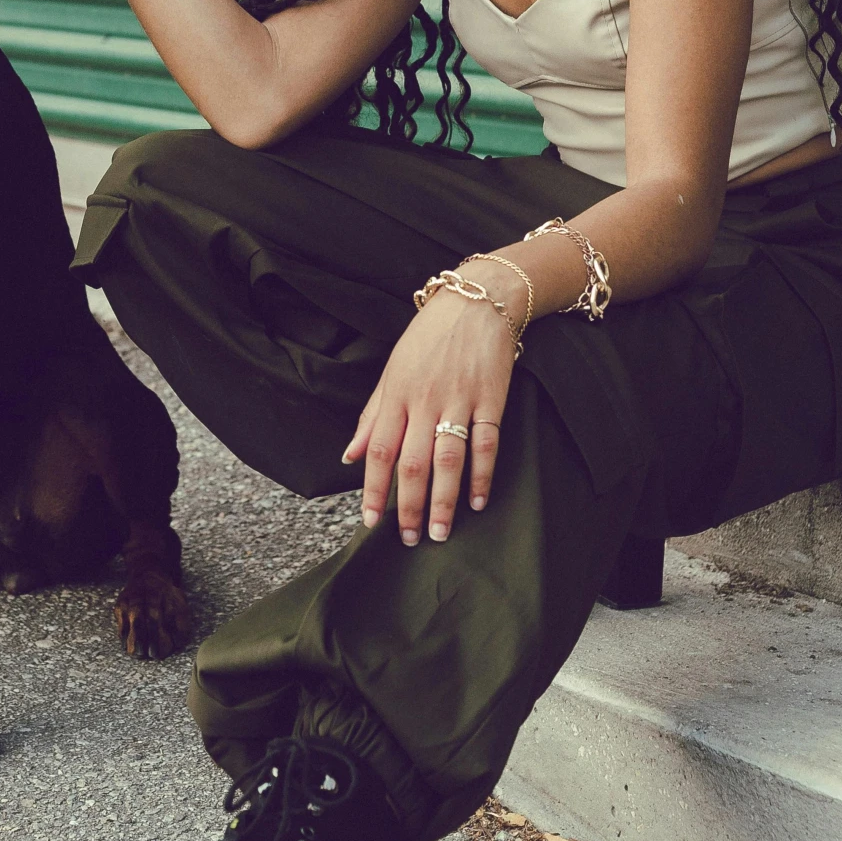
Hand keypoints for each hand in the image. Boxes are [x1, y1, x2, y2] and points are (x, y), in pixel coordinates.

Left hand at [342, 289, 516, 544]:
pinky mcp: (491, 398)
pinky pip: (486, 444)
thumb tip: (351, 455)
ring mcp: (459, 400)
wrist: (477, 301)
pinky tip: (478, 502)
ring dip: (444, 500)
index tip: (371, 522)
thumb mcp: (392, 370)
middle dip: (408, 506)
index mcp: (396, 395)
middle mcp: (424, 400)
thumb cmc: (428, 337)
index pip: (380, 451)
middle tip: (408, 539)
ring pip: (448, 459)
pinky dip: (482, 475)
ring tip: (440, 532)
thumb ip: (373, 415)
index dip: (374, 490)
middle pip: (412, 463)